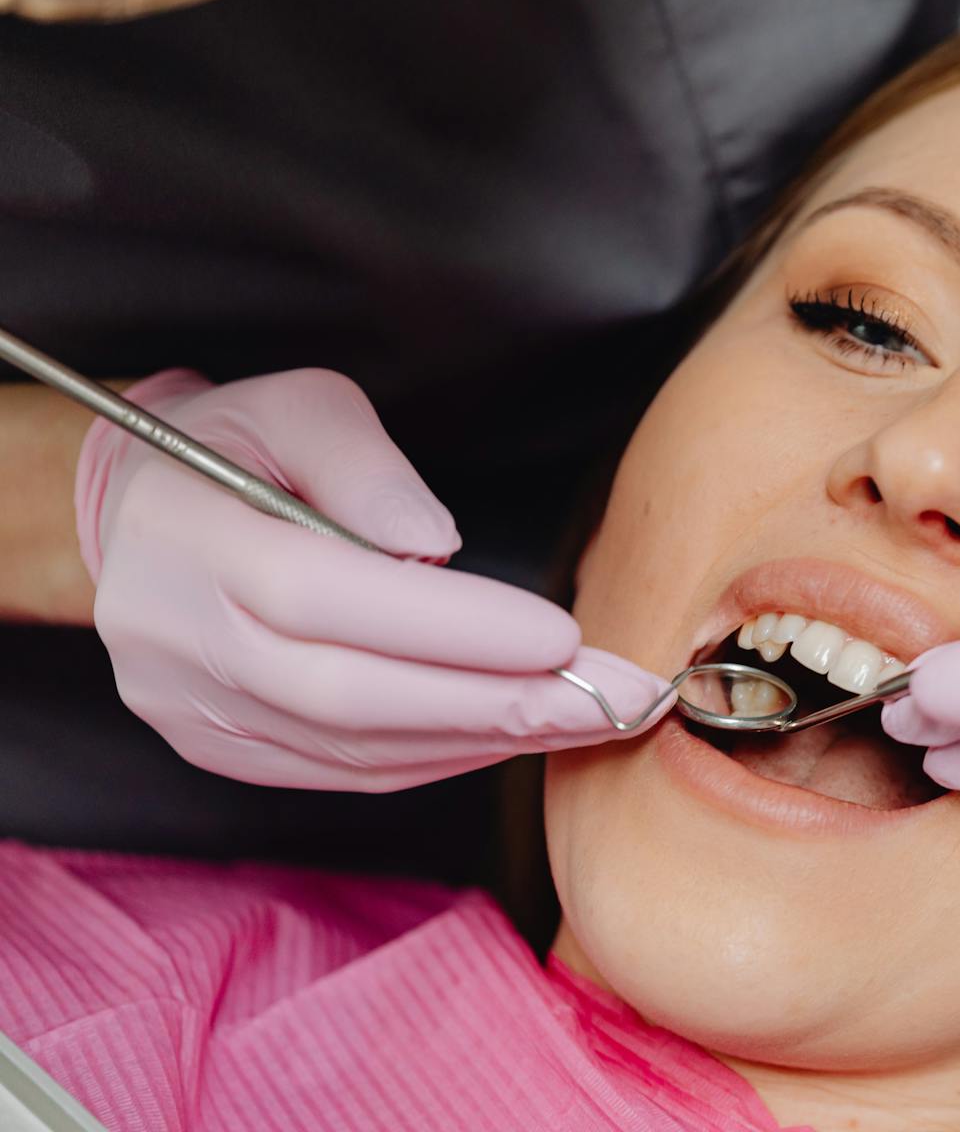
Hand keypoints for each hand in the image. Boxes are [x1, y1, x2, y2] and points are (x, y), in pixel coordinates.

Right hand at [76, 368, 667, 790]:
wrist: (133, 508)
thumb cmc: (236, 443)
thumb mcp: (298, 406)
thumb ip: (364, 467)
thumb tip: (435, 546)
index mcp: (193, 539)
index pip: (329, 598)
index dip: (451, 628)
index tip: (563, 636)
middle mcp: (179, 638)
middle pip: (349, 695)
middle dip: (495, 704)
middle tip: (610, 702)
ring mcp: (191, 707)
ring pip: (350, 749)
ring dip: (480, 741)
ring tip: (586, 720)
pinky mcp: (216, 747)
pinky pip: (339, 771)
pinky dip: (435, 759)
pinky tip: (509, 736)